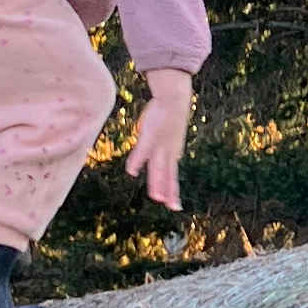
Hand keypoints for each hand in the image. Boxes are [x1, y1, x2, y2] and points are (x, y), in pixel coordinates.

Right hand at [131, 72, 194, 204]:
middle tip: (172, 207)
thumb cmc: (168, 119)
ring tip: (156, 197)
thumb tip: (153, 157)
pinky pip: (141, 151)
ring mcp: (160, 145)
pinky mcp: (150, 136)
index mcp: (171, 155)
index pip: (172, 178)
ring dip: (156, 182)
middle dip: (168, 191)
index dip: (174, 192)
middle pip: (167, 175)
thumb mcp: (167, 138)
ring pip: (158, 166)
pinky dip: (136, 162)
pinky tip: (130, 172)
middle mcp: (168, 153)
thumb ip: (160, 151)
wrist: (173, 100)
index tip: (176, 207)